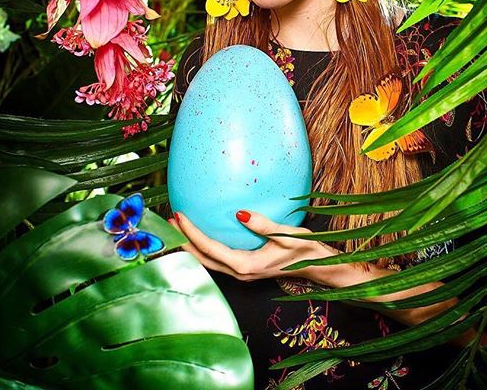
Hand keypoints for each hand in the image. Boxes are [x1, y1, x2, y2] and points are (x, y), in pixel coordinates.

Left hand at [169, 209, 340, 282]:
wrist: (317, 267)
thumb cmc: (304, 250)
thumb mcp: (287, 234)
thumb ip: (263, 225)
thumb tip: (239, 213)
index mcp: (246, 265)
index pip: (210, 248)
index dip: (192, 233)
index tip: (179, 216)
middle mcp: (240, 272)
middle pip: (202, 259)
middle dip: (184, 241)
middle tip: (169, 222)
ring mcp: (242, 273)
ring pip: (208, 261)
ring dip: (192, 245)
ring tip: (179, 228)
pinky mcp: (244, 269)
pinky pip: (217, 259)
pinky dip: (204, 248)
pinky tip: (201, 235)